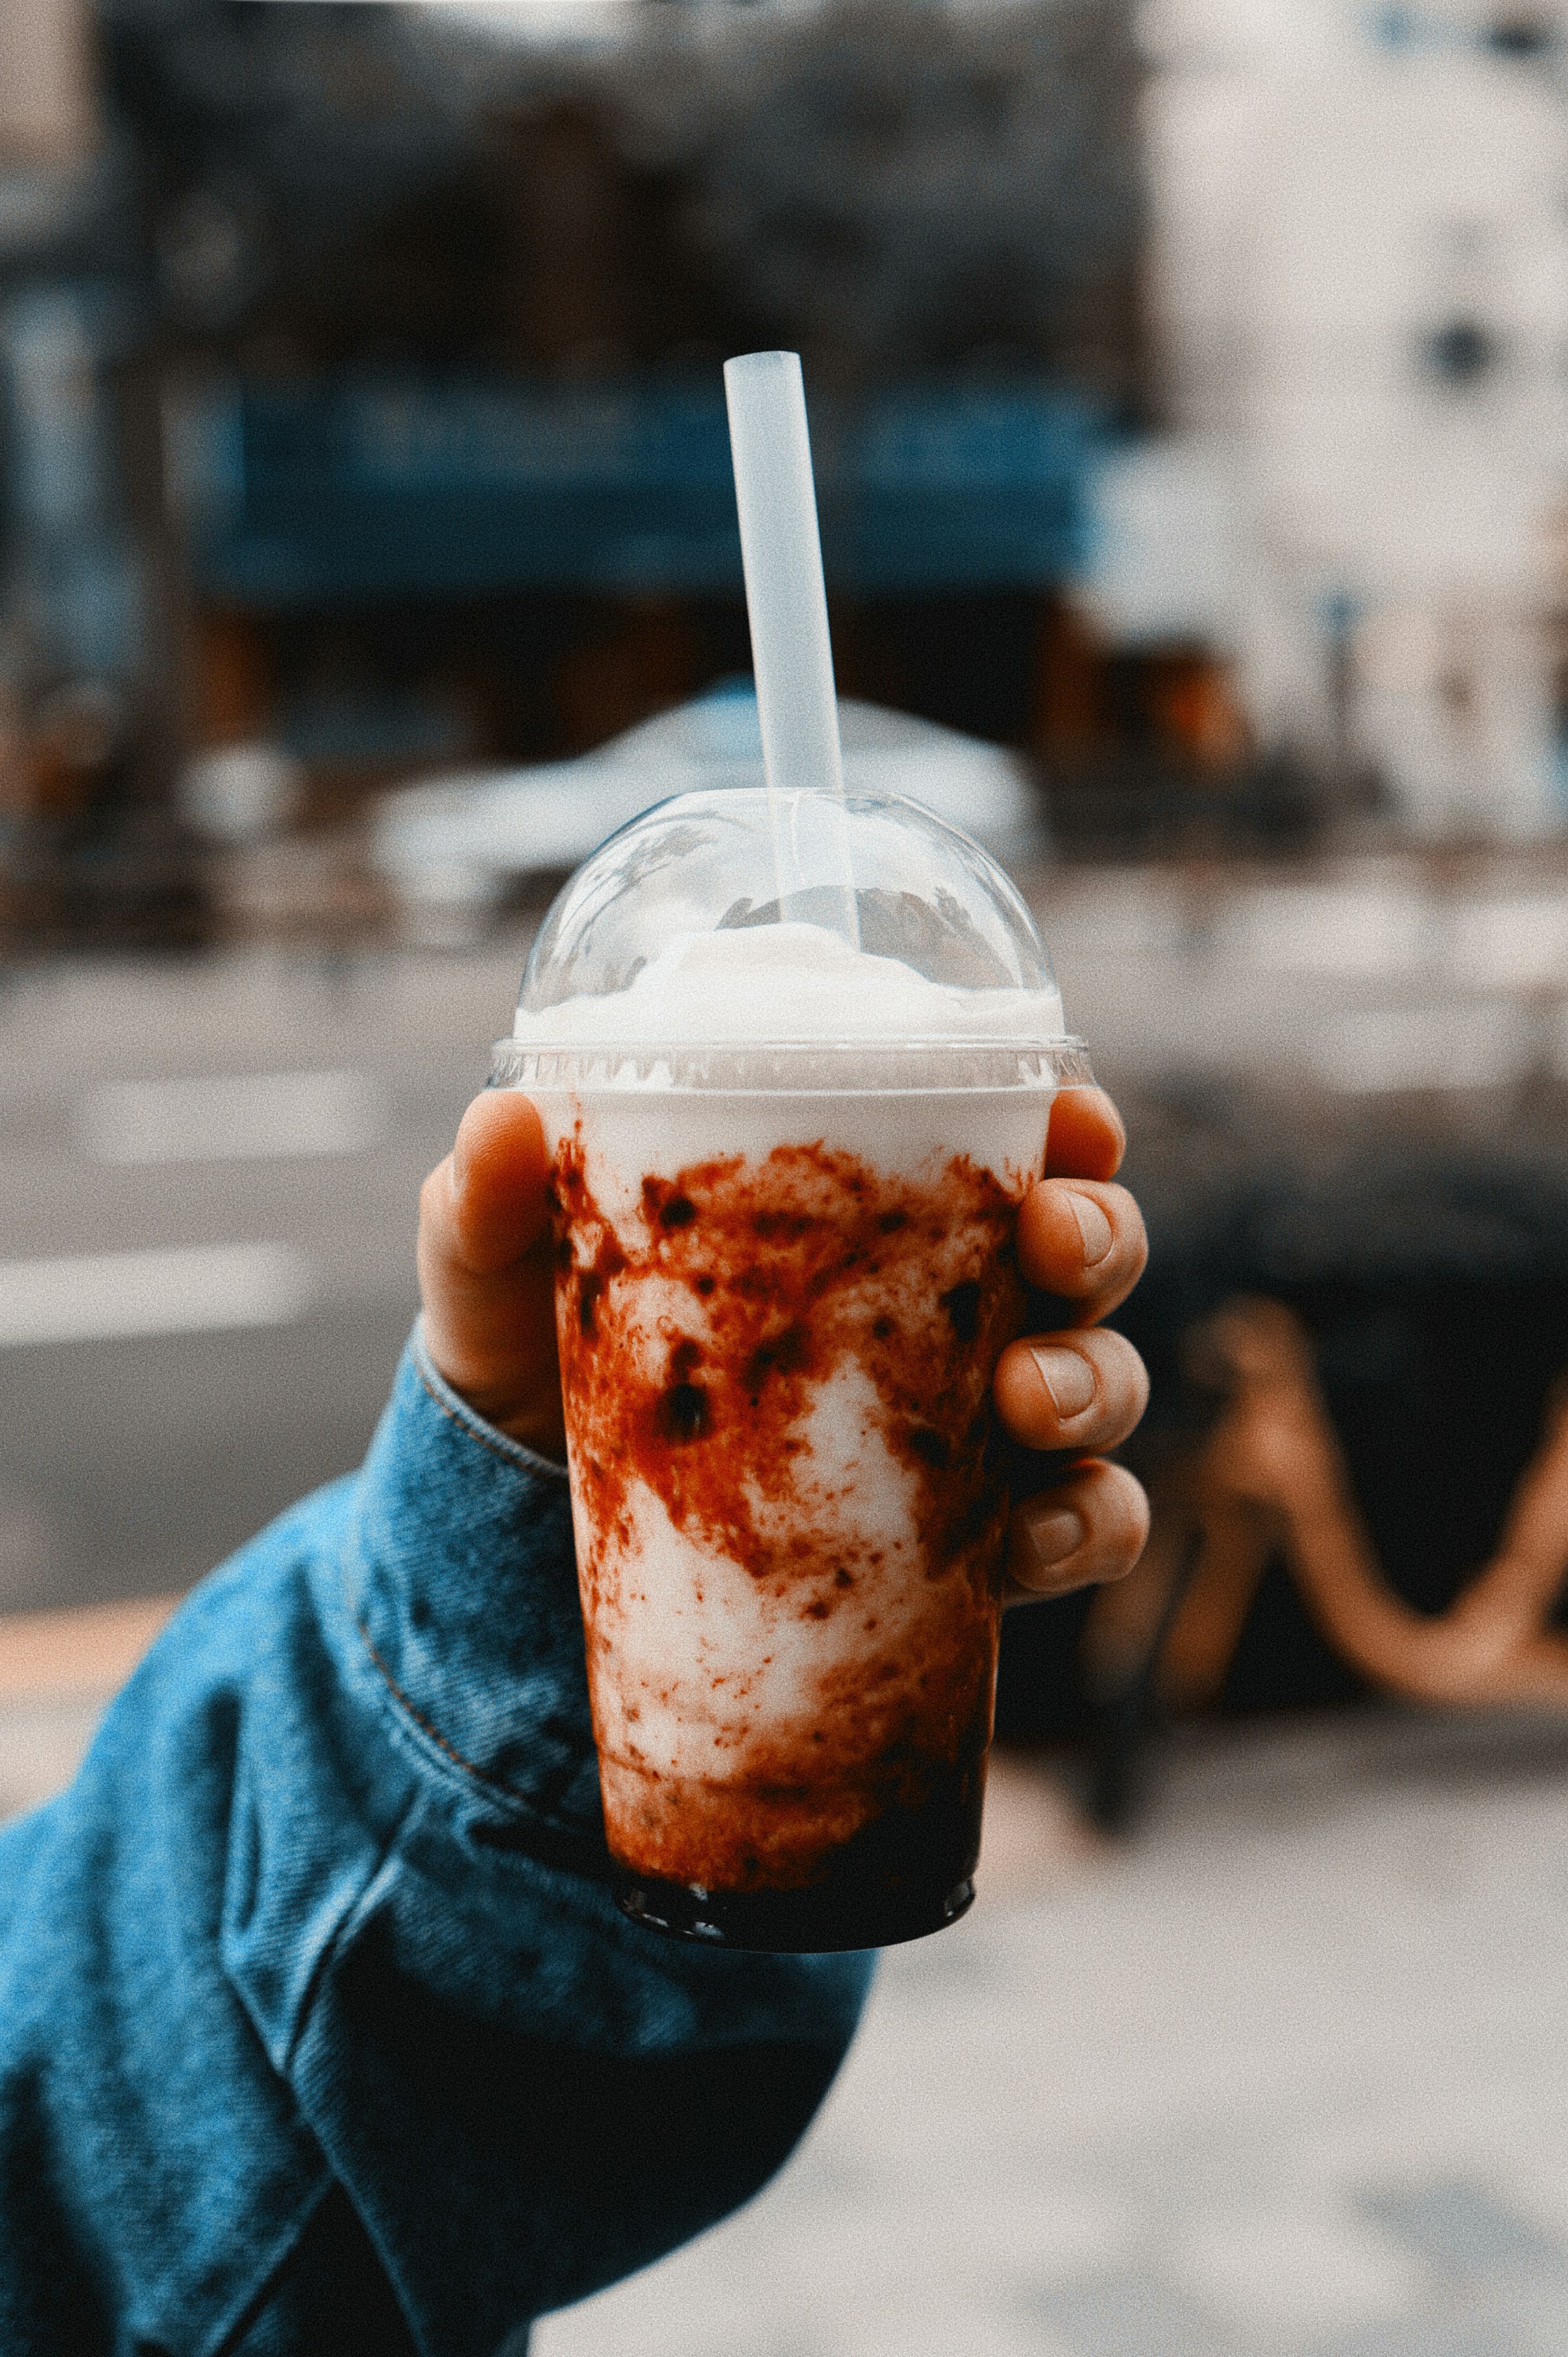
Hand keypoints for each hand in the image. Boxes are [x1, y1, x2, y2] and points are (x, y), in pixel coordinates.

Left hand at [419, 1087, 1152, 1598]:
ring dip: (1094, 1381)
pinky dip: (1085, 1529)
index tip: (1067, 1114)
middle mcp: (948, 1299)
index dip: (1070, 1117)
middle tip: (1050, 1244)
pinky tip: (1027, 1543)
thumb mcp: (496, 1273)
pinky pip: (1084, 1526)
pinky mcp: (969, 1537)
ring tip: (1024, 1400)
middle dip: (1101, 1234)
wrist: (526, 1521)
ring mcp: (969, 1422)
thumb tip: (504, 1119)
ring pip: (1104, 1379)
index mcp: (869, 1204)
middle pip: (1089, 1245)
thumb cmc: (539, 1345)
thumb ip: (487, 1203)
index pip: (1008, 1134)